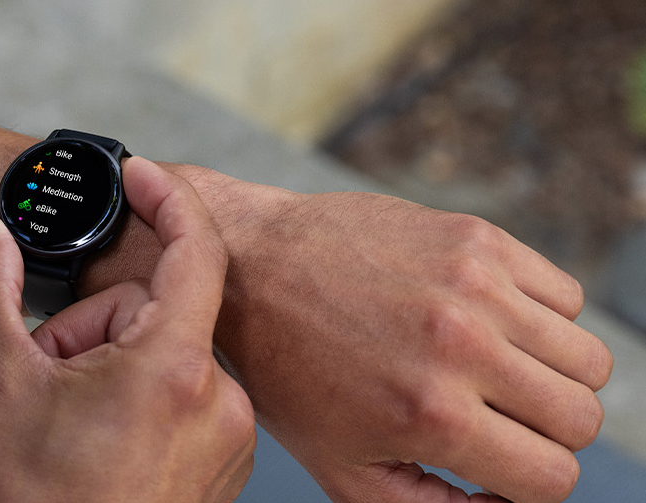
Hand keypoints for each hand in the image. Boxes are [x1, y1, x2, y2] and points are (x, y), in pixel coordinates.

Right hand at [0, 157, 255, 502]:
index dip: (169, 197)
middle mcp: (219, 401)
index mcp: (174, 371)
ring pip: (171, 351)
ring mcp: (227, 435)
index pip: (197, 250)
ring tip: (76, 409)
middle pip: (160, 310)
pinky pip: (187, 391)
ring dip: (117, 361)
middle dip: (98, 324)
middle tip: (54, 367)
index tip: (142, 174)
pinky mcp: (223, 459)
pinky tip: (104, 429)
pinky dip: (143, 392)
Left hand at [194, 180, 612, 502]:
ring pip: (587, 357)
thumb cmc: (288, 373)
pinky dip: (540, 318)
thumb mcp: (340, 466)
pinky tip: (487, 322)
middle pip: (582, 417)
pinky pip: (564, 295)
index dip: (530, 480)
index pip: (554, 476)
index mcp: (431, 415)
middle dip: (548, 433)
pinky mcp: (475, 237)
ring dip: (551, 375)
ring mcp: (474, 284)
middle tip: (497, 417)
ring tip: (494, 370)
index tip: (499, 460)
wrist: (253, 268)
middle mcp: (463, 346)